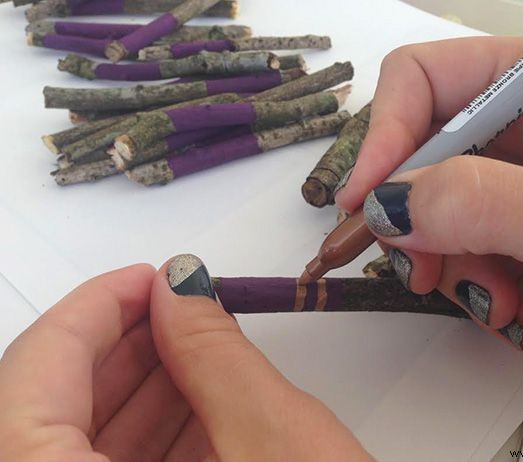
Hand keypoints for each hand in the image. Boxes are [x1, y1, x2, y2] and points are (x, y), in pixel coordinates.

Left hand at [0, 260, 372, 460]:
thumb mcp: (275, 444)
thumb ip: (213, 352)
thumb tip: (180, 287)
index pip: (30, 376)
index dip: (93, 309)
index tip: (150, 277)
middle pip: (47, 414)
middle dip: (122, 347)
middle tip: (179, 306)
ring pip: (79, 454)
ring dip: (141, 393)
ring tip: (198, 349)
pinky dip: (153, 446)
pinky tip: (202, 409)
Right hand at [336, 36, 522, 353]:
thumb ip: (484, 204)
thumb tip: (388, 203)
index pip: (425, 78)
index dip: (385, 132)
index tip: (365, 200)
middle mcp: (520, 132)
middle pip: (416, 154)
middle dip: (414, 217)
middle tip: (423, 267)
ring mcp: (510, 191)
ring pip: (427, 214)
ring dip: (449, 268)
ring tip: (496, 304)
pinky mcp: (508, 240)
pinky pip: (453, 256)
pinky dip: (471, 293)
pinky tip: (514, 316)